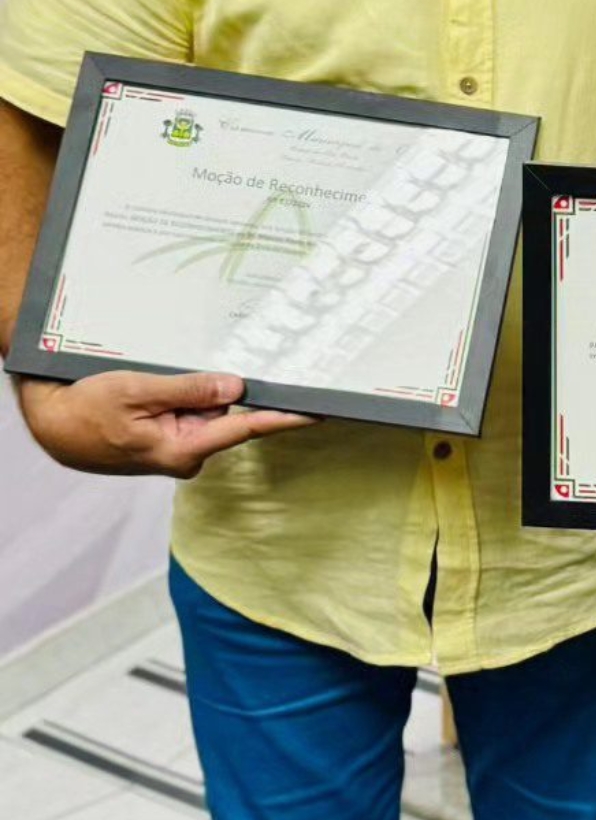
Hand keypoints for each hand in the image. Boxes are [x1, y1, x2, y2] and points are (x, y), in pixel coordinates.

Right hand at [17, 370, 315, 478]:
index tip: (318, 411)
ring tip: (157, 381)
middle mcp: (188, 454)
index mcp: (184, 448)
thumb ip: (190, 390)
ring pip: (207, 410)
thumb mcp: (137, 391)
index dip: (285, 417)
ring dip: (197, 392)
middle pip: (227, 413)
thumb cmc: (86, 411)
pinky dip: (185, 396)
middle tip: (214, 365)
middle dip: (224, 389)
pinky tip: (158, 387)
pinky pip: (190, 412)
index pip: (247, 427)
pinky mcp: (170, 439)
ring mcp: (179, 448)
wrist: (51, 427)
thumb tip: (236, 386)